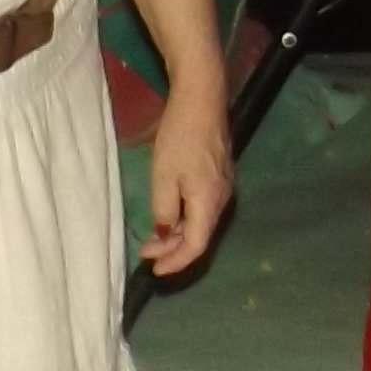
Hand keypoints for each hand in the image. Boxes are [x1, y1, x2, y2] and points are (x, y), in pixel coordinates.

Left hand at [138, 84, 234, 275]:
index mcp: (209, 203)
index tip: (154, 271)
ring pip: (201, 222)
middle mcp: (223, 199)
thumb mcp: (163, 176)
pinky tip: (169, 214)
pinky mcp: (221, 175)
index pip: (195, 246)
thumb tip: (164, 233)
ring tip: (152, 237)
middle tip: (145, 253)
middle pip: (200, 236)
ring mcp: (225, 186)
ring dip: (177, 234)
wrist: (202, 100)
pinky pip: (204, 207)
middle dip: (172, 249)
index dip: (175, 262)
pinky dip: (185, 218)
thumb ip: (163, 210)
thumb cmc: (180, 137)